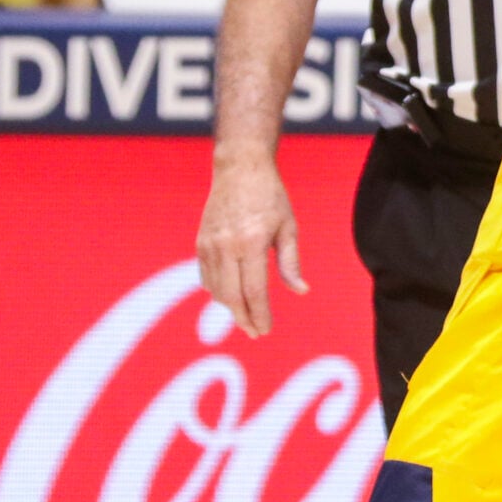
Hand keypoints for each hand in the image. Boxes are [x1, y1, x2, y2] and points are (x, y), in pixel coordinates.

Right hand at [197, 149, 306, 336]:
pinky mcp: (200, 243)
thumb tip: (301, 291)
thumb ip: (291, 262)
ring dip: (230, 307)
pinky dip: (217, 291)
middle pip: (232, 296)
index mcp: (253, 242)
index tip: (266, 330)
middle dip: (244, 318)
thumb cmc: (270, 197)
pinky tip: (230, 296)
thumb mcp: (288, 227)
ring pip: (216, 290)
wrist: (240, 168)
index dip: (260, 314)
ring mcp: (210, 244)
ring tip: (246, 316)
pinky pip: (206, 277)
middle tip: (255, 332)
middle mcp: (227, 246)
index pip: (255, 290)